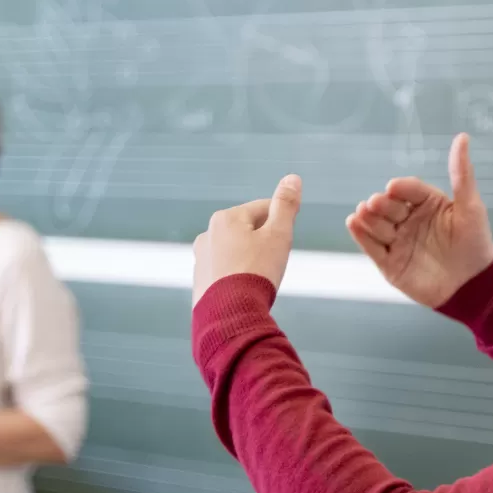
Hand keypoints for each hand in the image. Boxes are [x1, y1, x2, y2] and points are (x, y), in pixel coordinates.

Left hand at [192, 174, 301, 305]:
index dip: (281, 224)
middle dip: (264, 244)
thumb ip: (286, 205)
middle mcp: (207, 234)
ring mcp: (201, 259)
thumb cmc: (257, 272)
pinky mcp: (199, 282)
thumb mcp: (279, 235)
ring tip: (260, 280)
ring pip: (235, 253)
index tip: (286, 242)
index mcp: (226, 218)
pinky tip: (246, 291)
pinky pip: (225, 273)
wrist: (230, 315)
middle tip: (273, 264)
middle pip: (247, 231)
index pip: (263, 209)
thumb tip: (293, 178)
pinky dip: (237, 278)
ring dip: (250, 261)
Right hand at [346, 132, 492, 308]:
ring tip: (363, 212)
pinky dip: (360, 235)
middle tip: (376, 203)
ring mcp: (398, 241)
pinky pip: (371, 247)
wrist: (473, 287)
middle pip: (389, 206)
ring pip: (377, 225)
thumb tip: (462, 137)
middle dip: (381, 204)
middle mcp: (410, 220)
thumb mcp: (471, 207)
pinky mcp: (390, 262)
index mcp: (427, 204)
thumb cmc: (476, 244)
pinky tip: (353, 222)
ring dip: (368, 217)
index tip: (394, 187)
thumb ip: (461, 174)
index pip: (409, 189)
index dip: (400, 188)